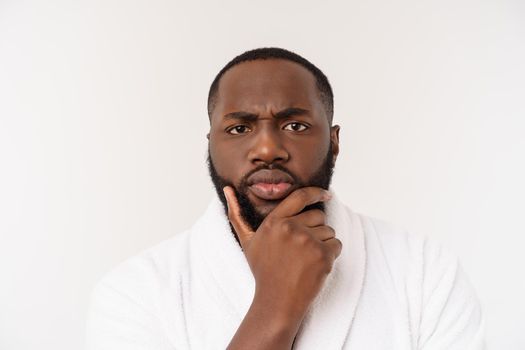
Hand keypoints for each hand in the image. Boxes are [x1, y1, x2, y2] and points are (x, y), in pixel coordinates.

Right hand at [223, 186, 342, 323]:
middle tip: (303, 247)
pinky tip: (315, 265)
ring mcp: (307, 241)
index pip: (300, 197)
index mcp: (274, 221)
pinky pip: (336, 244)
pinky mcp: (322, 254)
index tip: (326, 195)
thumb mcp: (247, 241)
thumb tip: (227, 189)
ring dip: (323, 243)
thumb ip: (236, 214)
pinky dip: (331, 254)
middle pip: (318, 216)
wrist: (277, 300)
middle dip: (316, 229)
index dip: (316, 193)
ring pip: (329, 231)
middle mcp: (290, 227)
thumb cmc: (263, 271)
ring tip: (306, 259)